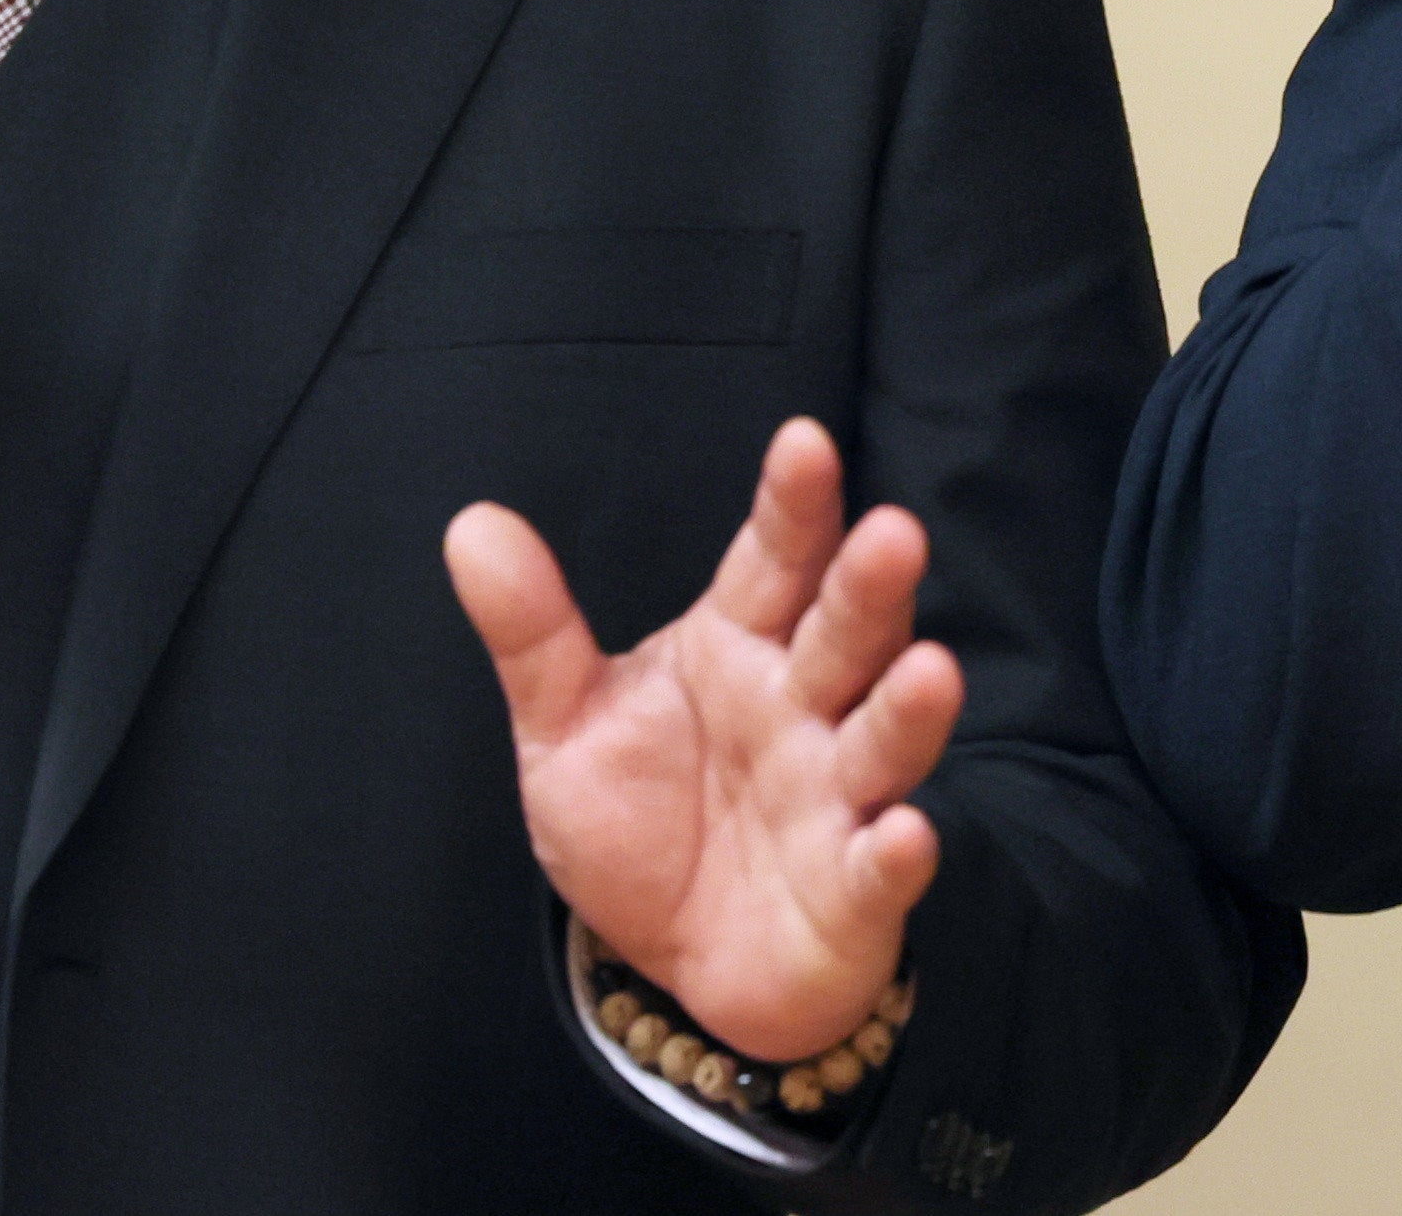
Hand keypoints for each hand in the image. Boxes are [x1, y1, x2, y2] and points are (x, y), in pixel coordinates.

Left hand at [444, 417, 956, 1065]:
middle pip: (846, 634)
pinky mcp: (856, 889)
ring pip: (883, 739)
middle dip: (870, 586)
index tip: (803, 440)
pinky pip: (881, 868)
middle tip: (893, 532)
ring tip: (930, 669)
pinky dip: (898, 854)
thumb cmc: (642, 822)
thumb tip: (470, 523)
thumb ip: (534, 631)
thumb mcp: (569, 726)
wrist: (681, 961)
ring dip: (910, 708)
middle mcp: (805, 706)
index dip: (792, 504)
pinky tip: (905, 833)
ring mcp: (839, 795)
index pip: (773, 560)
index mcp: (741, 646)